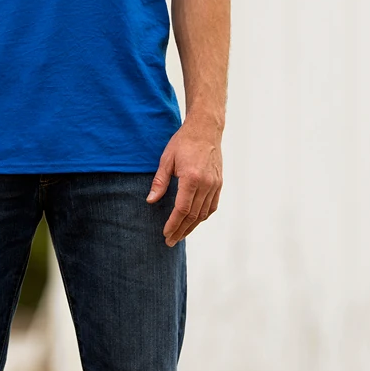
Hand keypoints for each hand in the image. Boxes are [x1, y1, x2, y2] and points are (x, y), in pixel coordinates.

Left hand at [146, 120, 222, 245]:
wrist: (205, 129)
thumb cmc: (183, 142)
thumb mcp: (166, 159)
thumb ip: (160, 181)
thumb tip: (150, 200)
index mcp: (191, 178)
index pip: (182, 209)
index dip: (173, 224)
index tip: (165, 233)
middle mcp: (206, 184)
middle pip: (193, 215)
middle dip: (181, 230)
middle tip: (170, 241)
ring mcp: (215, 184)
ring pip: (204, 213)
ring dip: (192, 227)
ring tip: (180, 234)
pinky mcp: (219, 183)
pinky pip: (212, 206)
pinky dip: (202, 216)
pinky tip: (194, 221)